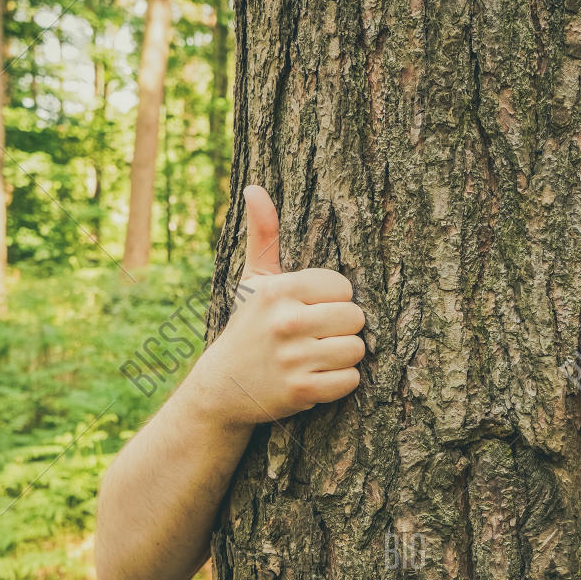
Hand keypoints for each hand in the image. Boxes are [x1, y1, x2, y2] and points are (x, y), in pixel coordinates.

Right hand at [186, 185, 365, 427]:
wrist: (223, 387)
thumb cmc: (249, 326)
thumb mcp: (254, 280)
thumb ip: (263, 235)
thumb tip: (254, 188)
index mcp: (279, 289)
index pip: (344, 287)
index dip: (334, 300)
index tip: (312, 310)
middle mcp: (286, 321)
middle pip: (356, 318)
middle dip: (342, 328)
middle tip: (317, 336)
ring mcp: (294, 359)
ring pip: (357, 349)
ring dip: (343, 356)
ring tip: (317, 356)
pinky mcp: (302, 391)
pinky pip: (350, 381)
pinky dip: (339, 382)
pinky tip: (316, 377)